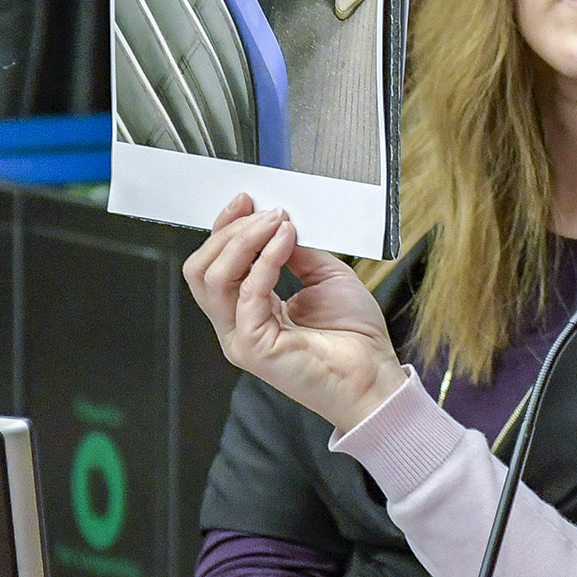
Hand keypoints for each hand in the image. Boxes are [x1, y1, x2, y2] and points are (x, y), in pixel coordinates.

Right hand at [182, 194, 408, 431]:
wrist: (374, 375)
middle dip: (228, 231)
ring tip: (275, 221)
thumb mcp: (324, 276)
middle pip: (203, 270)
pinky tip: (286, 240)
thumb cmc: (354, 336)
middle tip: (258, 207)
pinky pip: (249, 292)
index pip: (215, 265)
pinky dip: (266, 258)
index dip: (225, 229)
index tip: (247, 200)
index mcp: (249, 310)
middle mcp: (238, 325)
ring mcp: (241, 338)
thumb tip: (277, 223)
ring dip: (244, 240)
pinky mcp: (255, 347)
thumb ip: (295, 252)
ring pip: (213, 279)